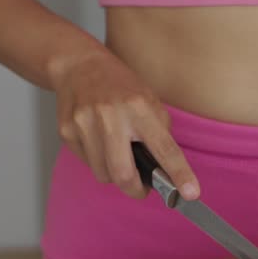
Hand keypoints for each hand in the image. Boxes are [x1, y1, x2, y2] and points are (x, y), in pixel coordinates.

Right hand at [51, 51, 199, 200]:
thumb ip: (158, 132)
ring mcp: (85, 123)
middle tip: (141, 188)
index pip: (164, 148)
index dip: (179, 173)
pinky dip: (97, 160)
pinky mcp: (67, 131)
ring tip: (115, 153)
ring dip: (113, 174)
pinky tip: (97, 140)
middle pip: (123, 174)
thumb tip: (166, 170)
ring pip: (103, 174)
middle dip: (135, 190)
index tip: (190, 193)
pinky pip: (87, 163)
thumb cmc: (119, 85)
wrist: (78, 65)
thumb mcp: (148, 100)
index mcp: (139, 107)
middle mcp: (111, 116)